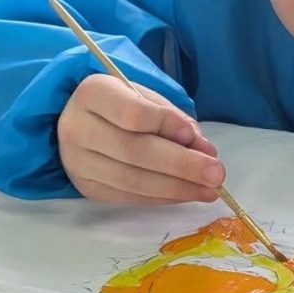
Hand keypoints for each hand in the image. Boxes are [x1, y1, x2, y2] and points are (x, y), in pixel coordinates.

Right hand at [57, 73, 224, 204]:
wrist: (80, 122)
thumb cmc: (121, 104)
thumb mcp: (146, 98)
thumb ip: (175, 119)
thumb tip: (205, 151)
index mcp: (92, 94)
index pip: (132, 113)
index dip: (165, 125)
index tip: (193, 137)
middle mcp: (77, 129)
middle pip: (134, 151)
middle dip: (181, 165)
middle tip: (216, 175)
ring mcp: (78, 162)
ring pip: (132, 180)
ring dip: (177, 188)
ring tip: (209, 190)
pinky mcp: (86, 187)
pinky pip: (129, 197)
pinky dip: (162, 198)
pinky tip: (186, 194)